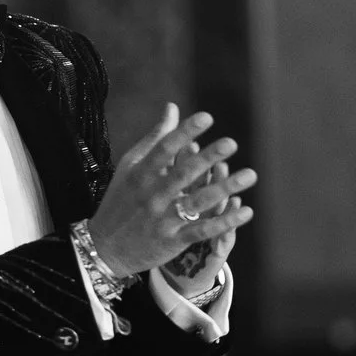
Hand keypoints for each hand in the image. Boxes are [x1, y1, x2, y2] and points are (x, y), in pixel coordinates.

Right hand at [86, 105, 257, 278]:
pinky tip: (246, 212)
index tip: (206, 118)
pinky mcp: (172, 241)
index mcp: (141, 174)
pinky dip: (224, 222)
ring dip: (225, 188)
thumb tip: (173, 107)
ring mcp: (162, 219)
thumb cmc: (120, 201)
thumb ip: (154, 138)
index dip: (185, 132)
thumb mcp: (130, 166)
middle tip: (231, 143)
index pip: (164, 149)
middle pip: (183, 174)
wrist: (105, 247)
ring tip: (250, 175)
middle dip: (208, 158)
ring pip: (197, 202)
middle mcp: (152, 195)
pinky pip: (202, 230)